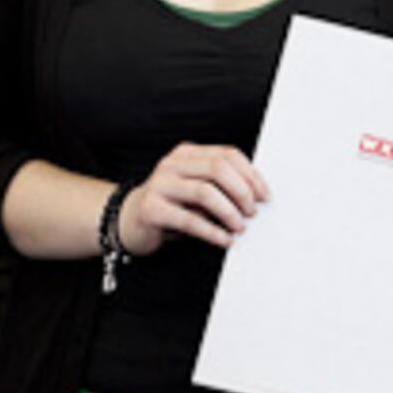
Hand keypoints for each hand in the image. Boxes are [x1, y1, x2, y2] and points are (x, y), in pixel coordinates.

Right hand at [117, 142, 267, 257]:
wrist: (127, 221)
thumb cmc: (169, 206)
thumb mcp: (194, 189)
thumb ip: (218, 185)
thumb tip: (255, 196)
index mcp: (187, 153)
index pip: (227, 155)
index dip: (251, 175)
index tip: (264, 195)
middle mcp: (172, 164)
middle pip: (218, 169)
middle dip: (242, 192)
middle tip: (252, 212)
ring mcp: (160, 185)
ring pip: (205, 192)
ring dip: (229, 212)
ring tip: (240, 227)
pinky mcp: (152, 209)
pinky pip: (190, 220)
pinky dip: (212, 231)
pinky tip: (224, 239)